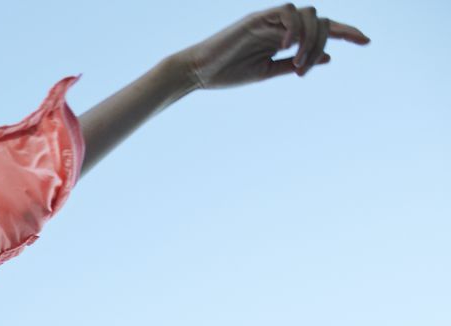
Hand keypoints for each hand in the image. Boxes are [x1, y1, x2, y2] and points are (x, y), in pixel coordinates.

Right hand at [175, 4, 370, 90]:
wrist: (197, 72)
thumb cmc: (227, 73)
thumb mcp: (267, 72)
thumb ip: (295, 64)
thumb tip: (328, 58)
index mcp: (284, 37)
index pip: (322, 27)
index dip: (346, 32)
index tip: (367, 42)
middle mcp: (280, 25)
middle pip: (320, 20)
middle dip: (323, 43)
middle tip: (304, 69)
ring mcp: (269, 20)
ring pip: (308, 14)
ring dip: (310, 39)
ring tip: (296, 62)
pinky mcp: (256, 18)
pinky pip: (287, 13)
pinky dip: (294, 29)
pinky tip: (285, 49)